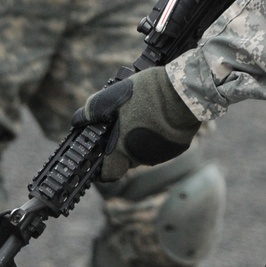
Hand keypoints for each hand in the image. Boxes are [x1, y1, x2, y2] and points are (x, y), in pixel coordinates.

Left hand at [80, 66, 201, 182]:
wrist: (187, 92)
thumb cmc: (149, 94)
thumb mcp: (114, 96)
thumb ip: (94, 110)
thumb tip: (78, 120)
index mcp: (123, 149)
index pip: (108, 174)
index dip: (102, 167)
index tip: (100, 154)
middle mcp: (141, 158)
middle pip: (126, 160)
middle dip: (121, 145)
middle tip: (122, 122)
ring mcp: (161, 155)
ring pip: (143, 152)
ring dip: (139, 139)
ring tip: (142, 115)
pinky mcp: (176, 149)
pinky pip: (160, 146)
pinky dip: (156, 136)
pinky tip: (158, 118)